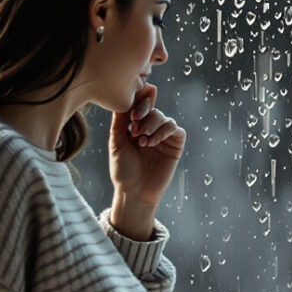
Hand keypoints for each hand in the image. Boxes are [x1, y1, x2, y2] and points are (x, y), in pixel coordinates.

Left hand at [108, 81, 183, 228]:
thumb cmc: (123, 169)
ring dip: (153, 125)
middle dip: (144, 115)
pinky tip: (153, 142)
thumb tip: (122, 99)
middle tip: (135, 128)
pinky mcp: (175, 145)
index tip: (131, 113)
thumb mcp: (116, 143)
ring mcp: (163, 136)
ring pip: (164, 118)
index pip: (139, 106)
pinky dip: (165, 131)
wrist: (135, 191)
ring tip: (143, 141)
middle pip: (152, 109)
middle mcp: (150, 129)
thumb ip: (119, 121)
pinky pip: (175, 129)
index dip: (138, 102)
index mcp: (135, 126)